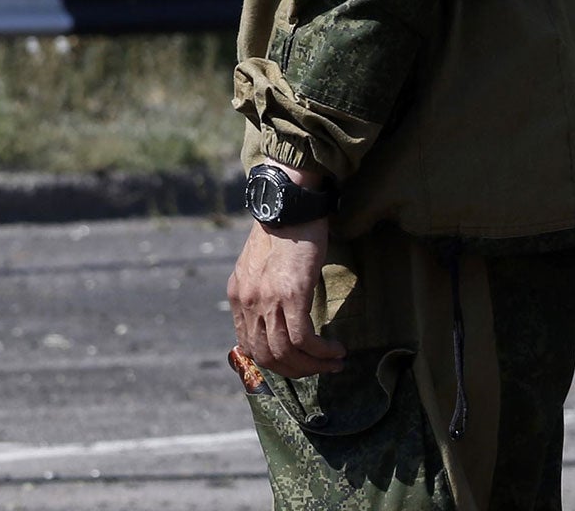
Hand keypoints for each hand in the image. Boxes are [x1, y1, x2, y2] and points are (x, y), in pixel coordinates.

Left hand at [227, 214, 345, 379]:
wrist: (289, 204)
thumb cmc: (282, 232)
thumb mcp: (259, 265)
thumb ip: (259, 291)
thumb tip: (272, 320)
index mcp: (238, 294)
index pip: (249, 346)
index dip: (275, 363)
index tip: (298, 363)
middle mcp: (248, 300)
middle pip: (267, 356)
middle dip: (297, 370)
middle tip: (320, 368)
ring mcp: (268, 298)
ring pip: (286, 352)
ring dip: (313, 365)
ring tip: (334, 362)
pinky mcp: (292, 294)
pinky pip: (304, 339)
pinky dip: (322, 352)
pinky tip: (336, 350)